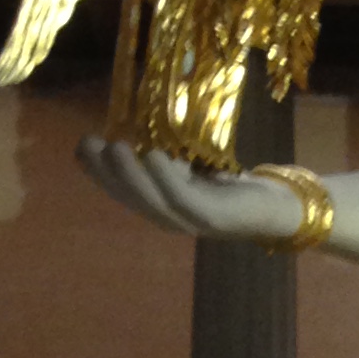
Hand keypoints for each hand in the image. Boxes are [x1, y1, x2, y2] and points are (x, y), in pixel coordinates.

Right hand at [78, 138, 306, 243]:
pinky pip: (182, 198)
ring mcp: (189, 221)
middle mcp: (168, 218)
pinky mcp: (212, 218)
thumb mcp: (191, 169)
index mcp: (159, 206)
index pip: (122, 190)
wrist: (276, 205)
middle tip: (90, 143)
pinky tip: (155, 156)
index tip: (82, 145)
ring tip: (115, 146)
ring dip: (130, 175)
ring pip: (151, 200)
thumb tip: (139, 135)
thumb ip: (166, 161)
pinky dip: (166, 179)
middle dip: (106, 172)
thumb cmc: (231, 185)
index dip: (98, 171)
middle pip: (130, 197)